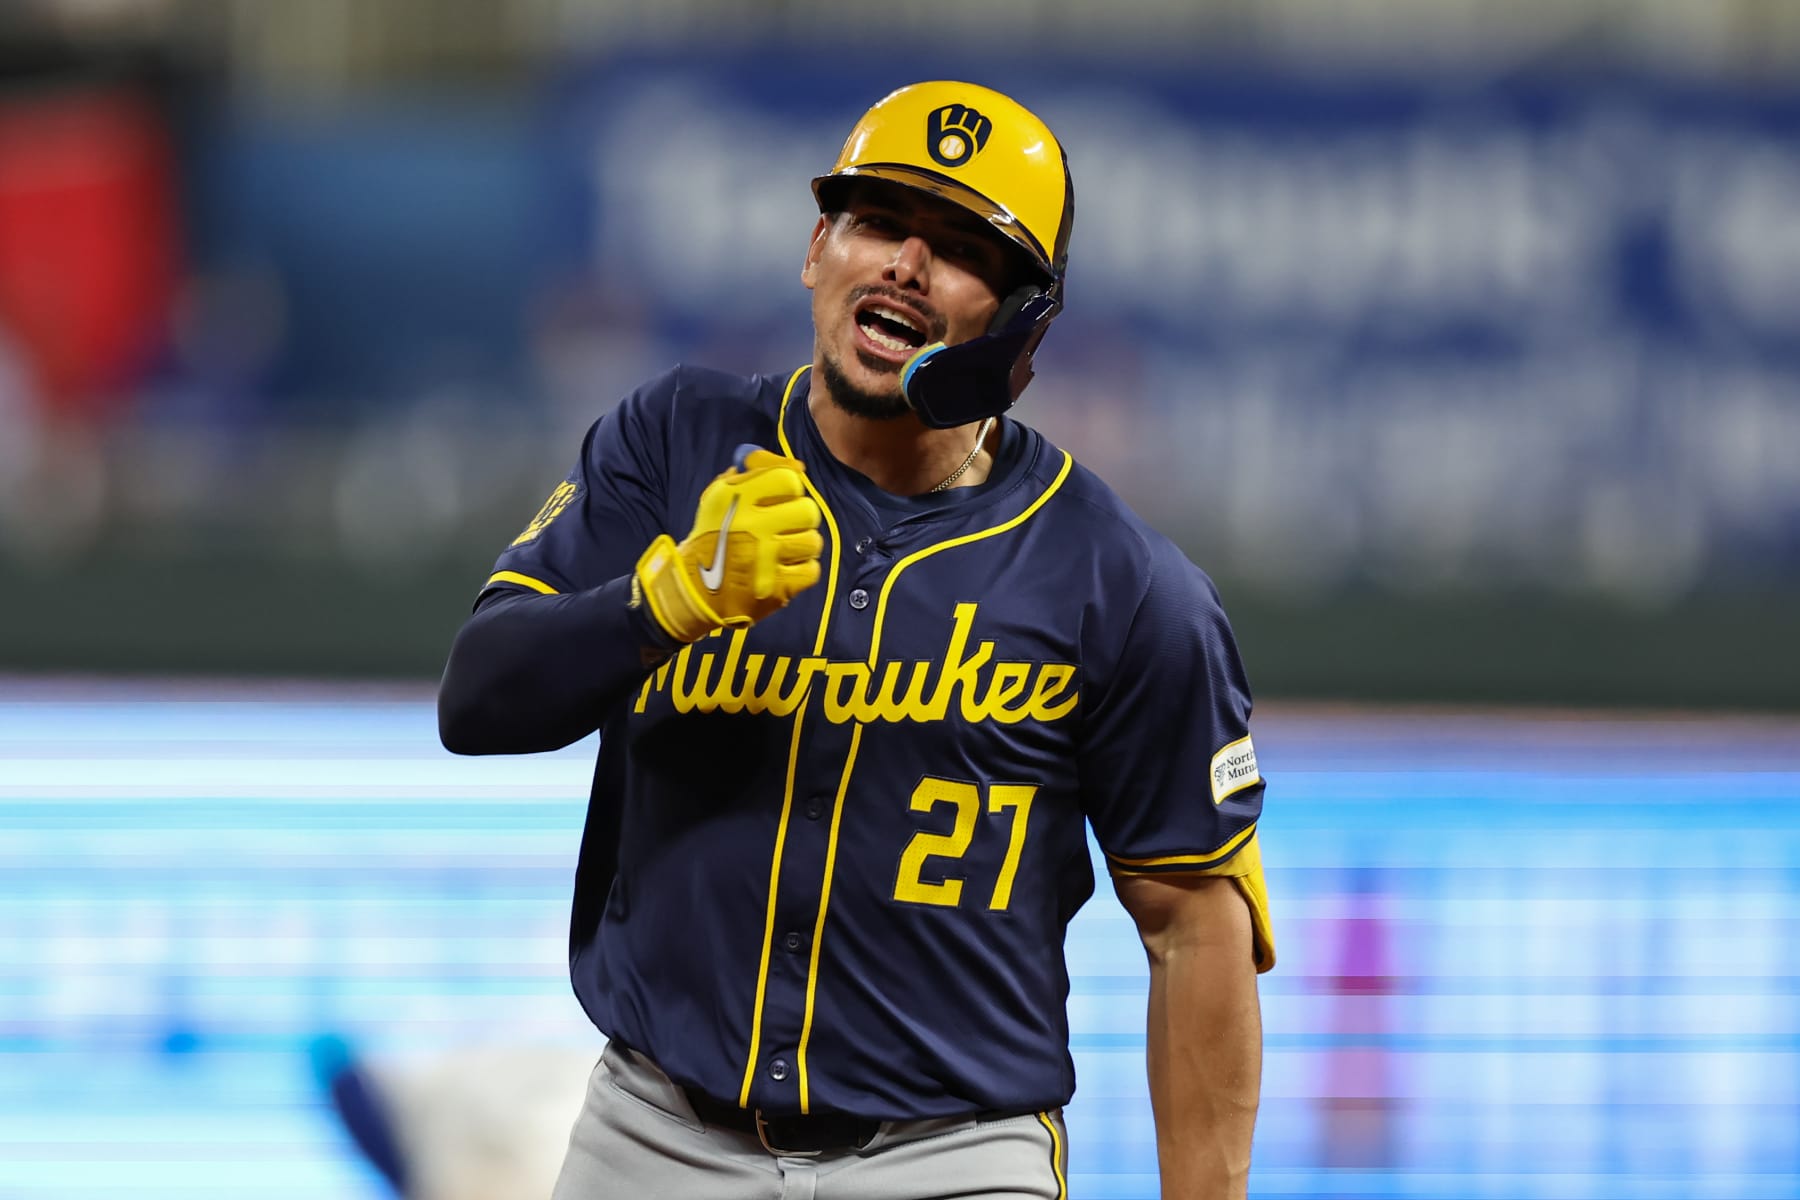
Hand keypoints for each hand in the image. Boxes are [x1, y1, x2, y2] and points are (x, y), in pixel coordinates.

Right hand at [634, 447, 824, 643]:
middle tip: (786, 527)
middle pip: (807, 511)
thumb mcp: (721, 495)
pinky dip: (801, 570)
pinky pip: (811, 570)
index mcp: (737, 497)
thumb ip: (757, 472)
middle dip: (800, 519)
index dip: (790, 489)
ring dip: (801, 546)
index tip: (781, 499)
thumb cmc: (712, 536)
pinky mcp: (776, 586)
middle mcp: (752, 525)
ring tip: (783, 550)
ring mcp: (766, 558)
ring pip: (812, 541)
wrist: (694, 589)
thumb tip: (799, 467)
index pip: (790, 479)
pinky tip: (784, 569)